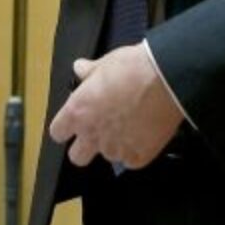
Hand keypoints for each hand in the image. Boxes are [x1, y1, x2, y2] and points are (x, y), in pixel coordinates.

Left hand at [48, 44, 183, 168]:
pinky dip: (136, 151)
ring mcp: (115, 149)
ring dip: (115, 145)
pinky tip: (145, 134)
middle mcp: (92, 135)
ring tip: (131, 126)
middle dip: (85, 147)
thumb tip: (80, 68)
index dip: (66, 127)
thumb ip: (89, 72)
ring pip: (108, 156)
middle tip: (101, 130)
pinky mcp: (138, 157)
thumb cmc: (133, 68)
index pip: (57, 132)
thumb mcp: (106, 63)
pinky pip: (131, 161)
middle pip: (77, 157)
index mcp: (78, 112)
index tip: (76, 120)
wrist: (167, 80)